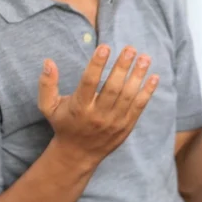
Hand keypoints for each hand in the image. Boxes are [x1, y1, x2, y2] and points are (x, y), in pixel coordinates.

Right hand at [38, 45, 158, 167]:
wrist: (79, 153)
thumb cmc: (64, 124)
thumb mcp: (48, 107)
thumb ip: (47, 84)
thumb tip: (48, 62)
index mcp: (79, 108)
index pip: (89, 82)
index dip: (97, 65)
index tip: (104, 47)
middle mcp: (98, 115)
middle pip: (113, 88)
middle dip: (122, 67)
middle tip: (130, 49)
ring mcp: (115, 121)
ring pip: (129, 96)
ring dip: (138, 76)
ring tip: (145, 58)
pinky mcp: (126, 125)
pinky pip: (139, 106)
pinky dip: (147, 91)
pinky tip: (154, 77)